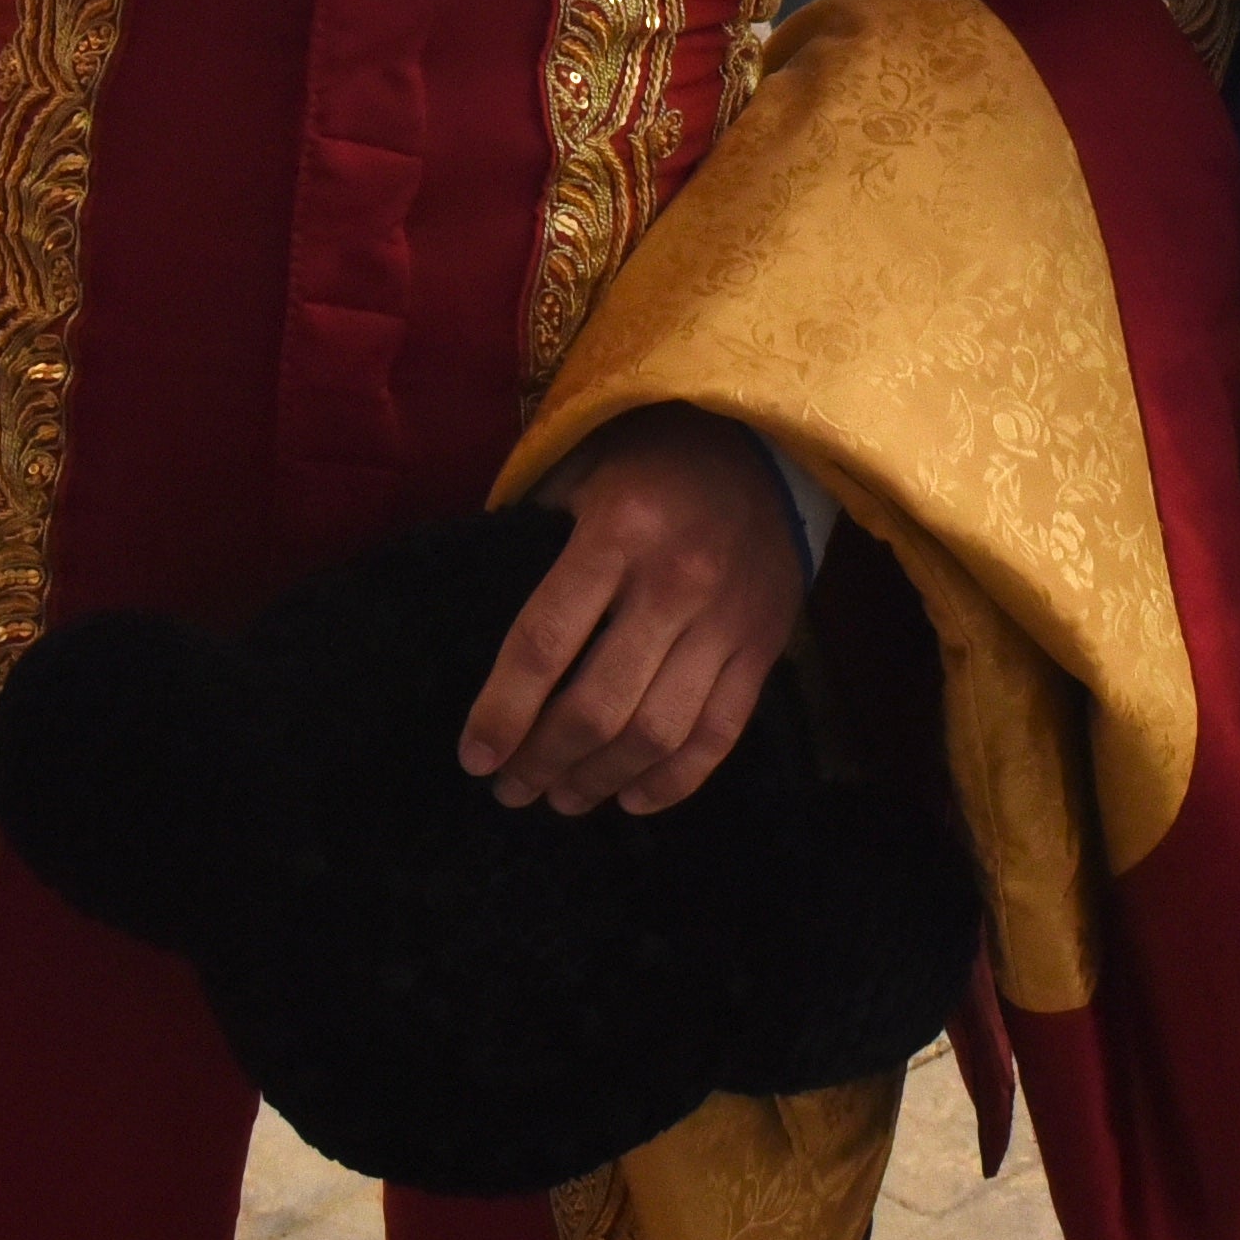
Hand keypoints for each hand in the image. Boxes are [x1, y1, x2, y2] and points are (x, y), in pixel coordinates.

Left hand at [461, 404, 806, 817]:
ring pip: (657, 733)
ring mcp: (727, 620)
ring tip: (562, 799)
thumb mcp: (579, 467)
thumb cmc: (653, 453)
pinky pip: (719, 734)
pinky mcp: (764, 646)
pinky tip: (632, 799)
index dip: (502, 712)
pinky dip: (674, 782)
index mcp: (617, 532)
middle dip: (543, 762)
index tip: (474, 756)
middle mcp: (675, 583)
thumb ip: (531, 532)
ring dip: (600, 781)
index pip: (543, 643)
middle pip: (597, 705)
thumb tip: (471, 607)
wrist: (767, 439)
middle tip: (510, 789)